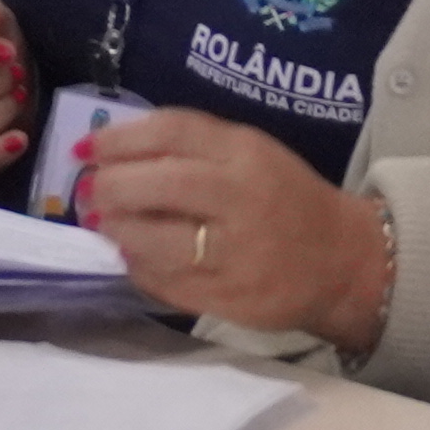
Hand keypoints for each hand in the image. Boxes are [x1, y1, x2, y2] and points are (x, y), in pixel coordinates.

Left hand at [67, 106, 390, 350]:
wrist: (344, 260)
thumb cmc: (284, 198)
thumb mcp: (249, 154)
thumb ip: (189, 148)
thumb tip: (110, 153)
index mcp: (246, 154)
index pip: (171, 132)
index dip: (118, 139)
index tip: (85, 150)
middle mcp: (242, 199)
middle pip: (159, 185)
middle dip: (110, 189)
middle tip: (90, 194)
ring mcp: (238, 253)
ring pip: (157, 242)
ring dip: (119, 232)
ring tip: (107, 226)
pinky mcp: (233, 298)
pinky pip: (169, 283)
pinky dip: (140, 268)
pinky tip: (134, 257)